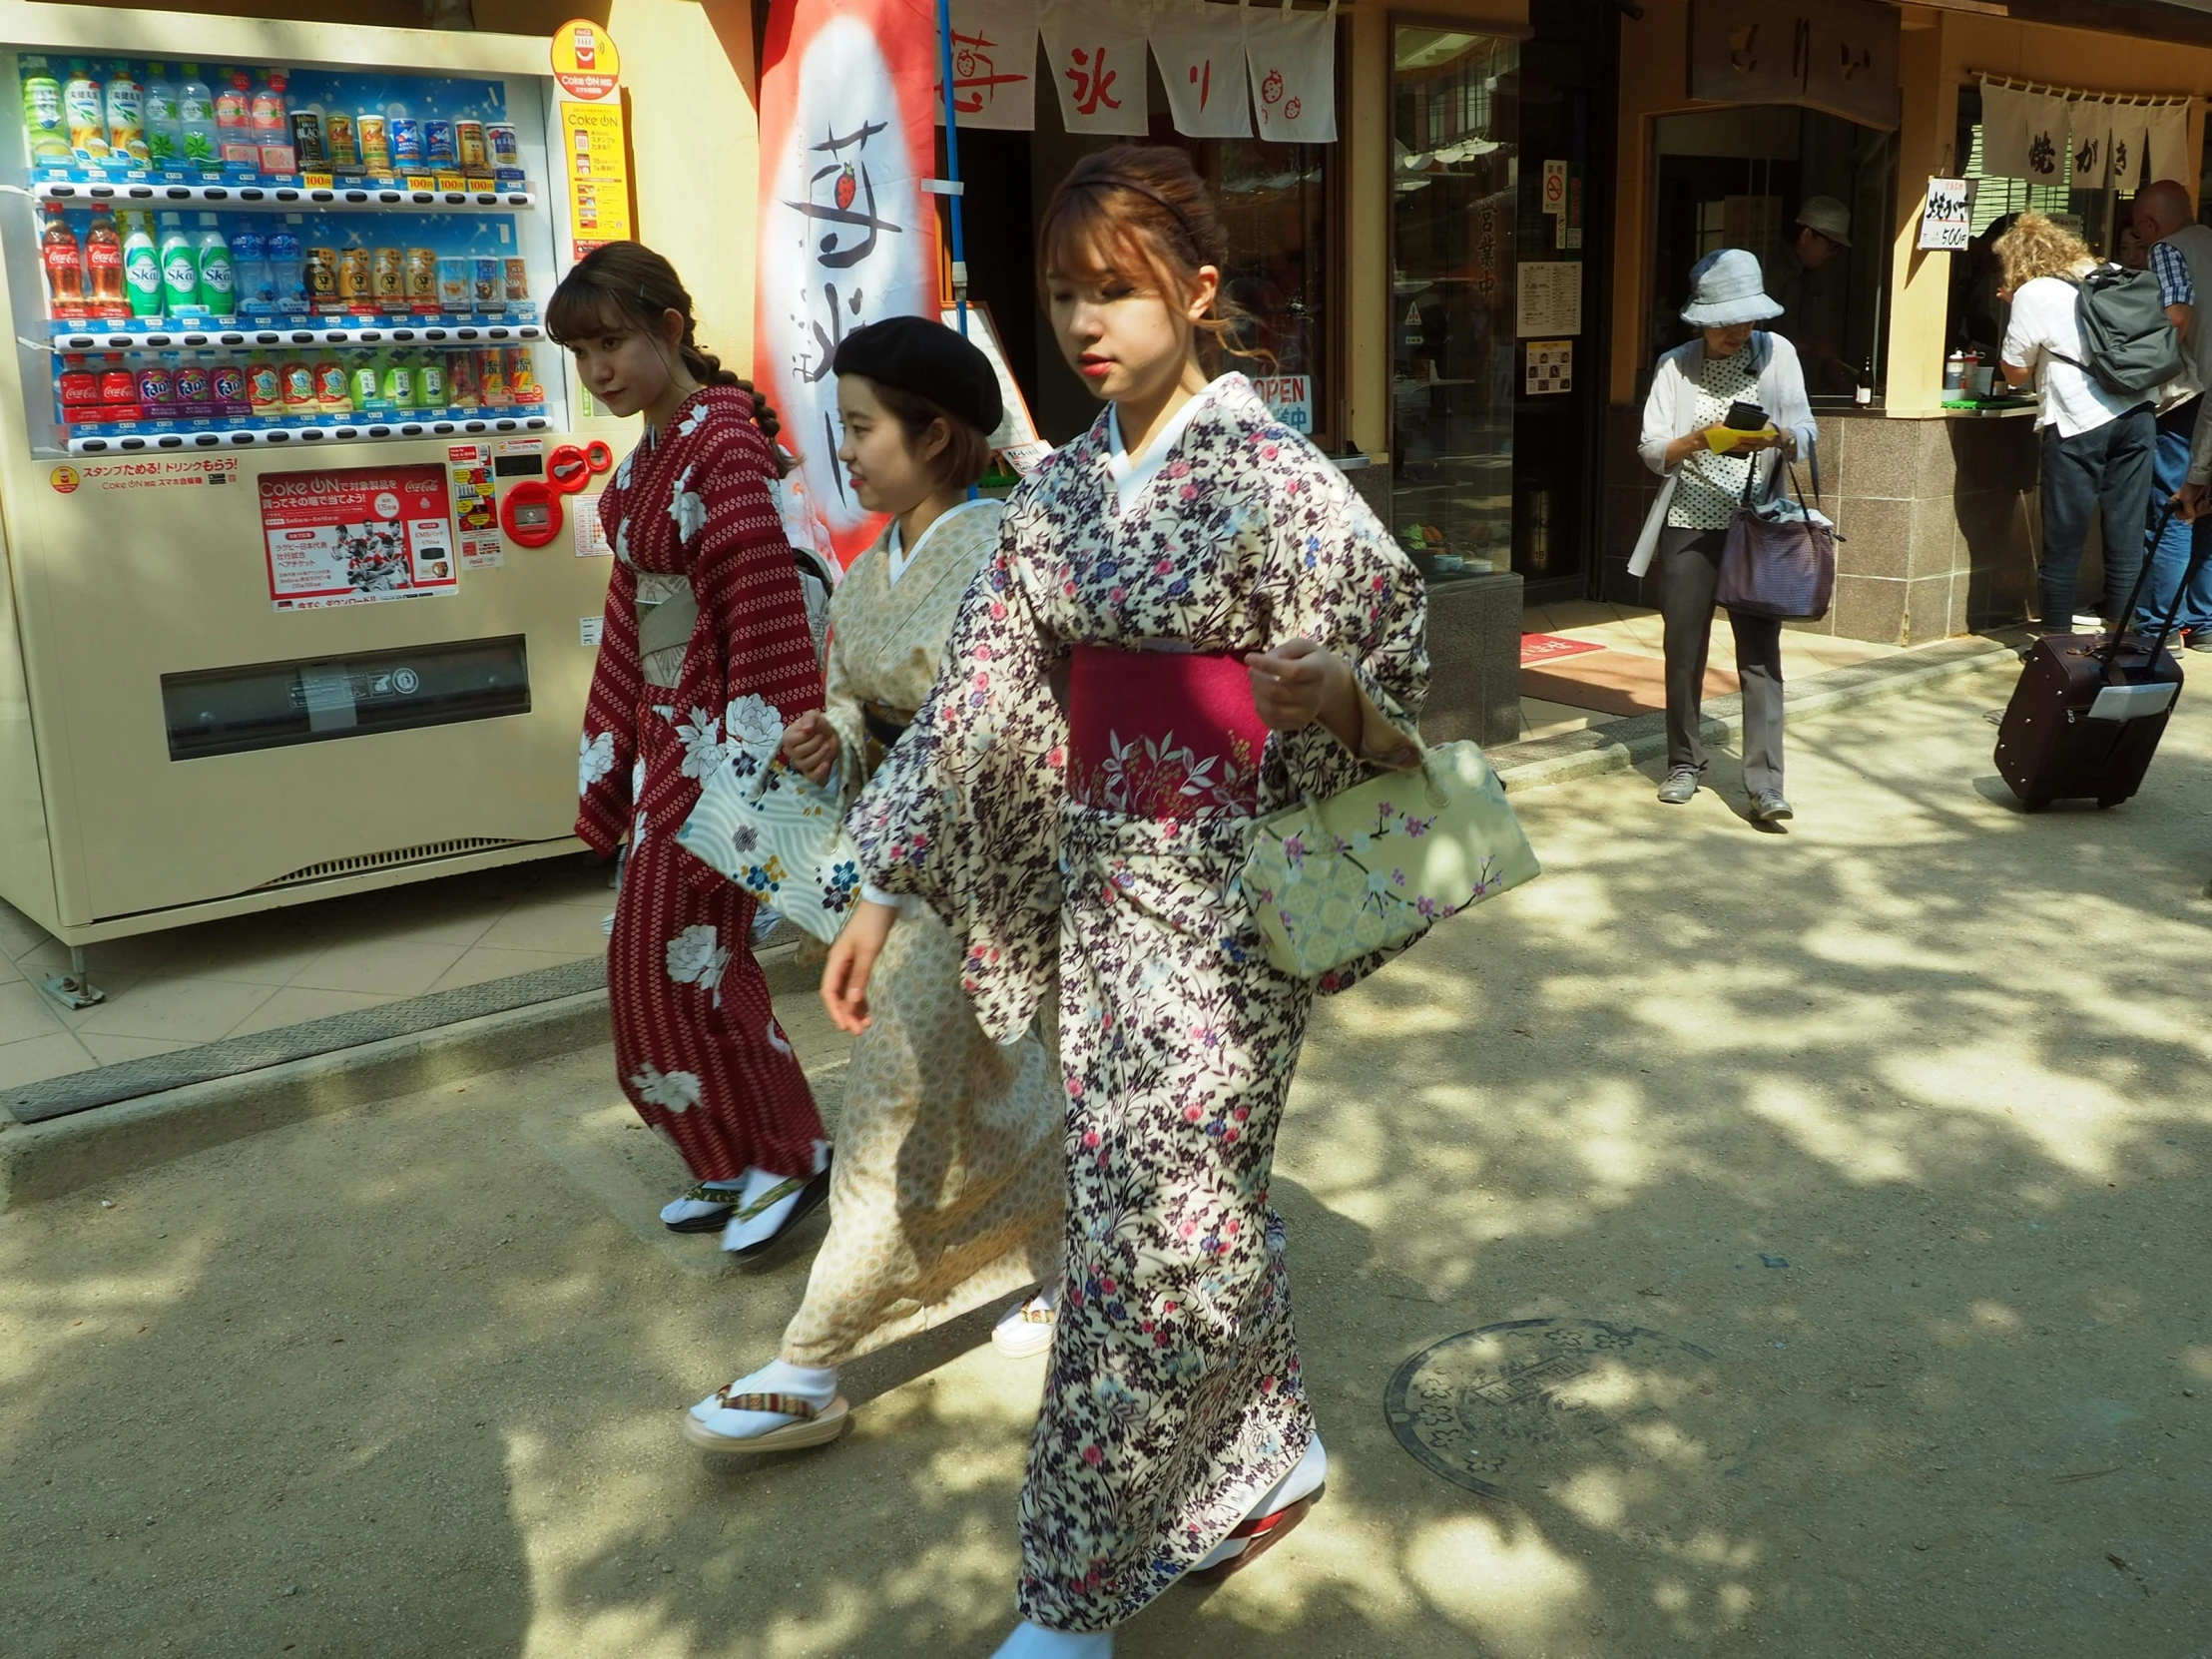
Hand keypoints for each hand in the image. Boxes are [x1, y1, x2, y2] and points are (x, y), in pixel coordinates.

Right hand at [781, 711, 838, 785]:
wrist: (831, 735)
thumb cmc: (818, 726)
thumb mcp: (813, 716)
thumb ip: (809, 718)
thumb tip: (807, 729)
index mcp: (788, 738)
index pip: (790, 741)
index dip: (804, 735)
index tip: (812, 729)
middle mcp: (791, 752)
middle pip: (799, 753)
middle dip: (815, 743)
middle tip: (822, 737)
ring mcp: (800, 763)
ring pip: (806, 764)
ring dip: (820, 754)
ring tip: (827, 745)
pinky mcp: (810, 772)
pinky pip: (811, 777)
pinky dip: (819, 771)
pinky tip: (826, 763)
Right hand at [820, 900, 896, 1032]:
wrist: (883, 901)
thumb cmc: (873, 924)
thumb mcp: (868, 951)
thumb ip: (859, 976)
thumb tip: (851, 1003)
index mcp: (836, 961)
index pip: (829, 992)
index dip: (835, 1011)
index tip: (845, 1027)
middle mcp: (839, 964)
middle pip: (837, 995)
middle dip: (846, 1014)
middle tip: (860, 1032)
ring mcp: (849, 963)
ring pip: (848, 993)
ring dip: (854, 1009)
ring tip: (867, 1026)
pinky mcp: (861, 961)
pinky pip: (857, 986)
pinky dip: (861, 999)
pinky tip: (868, 1011)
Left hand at [1245, 638, 1352, 733]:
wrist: (1330, 686)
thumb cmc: (1312, 662)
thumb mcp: (1303, 647)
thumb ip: (1284, 650)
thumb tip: (1264, 661)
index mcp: (1317, 671)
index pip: (1292, 672)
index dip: (1267, 665)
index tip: (1249, 658)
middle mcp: (1314, 696)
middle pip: (1278, 692)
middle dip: (1258, 680)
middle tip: (1253, 671)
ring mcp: (1307, 713)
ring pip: (1272, 710)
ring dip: (1257, 695)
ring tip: (1257, 684)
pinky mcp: (1298, 724)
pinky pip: (1272, 722)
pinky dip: (1260, 710)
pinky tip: (1262, 698)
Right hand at [2177, 482, 2208, 521]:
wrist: (2201, 480)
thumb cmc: (2191, 489)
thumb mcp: (2187, 500)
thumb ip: (2188, 512)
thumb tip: (2188, 523)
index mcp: (2176, 504)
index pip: (2180, 516)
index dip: (2186, 515)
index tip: (2191, 511)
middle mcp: (2184, 506)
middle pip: (2190, 515)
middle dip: (2197, 510)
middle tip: (2200, 503)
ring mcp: (2193, 505)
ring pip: (2198, 513)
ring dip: (2203, 507)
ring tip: (2204, 500)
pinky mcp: (2200, 503)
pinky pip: (2204, 510)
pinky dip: (2207, 507)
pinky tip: (2207, 501)